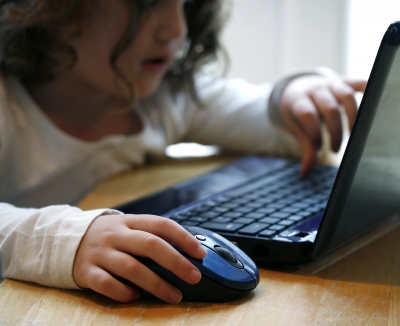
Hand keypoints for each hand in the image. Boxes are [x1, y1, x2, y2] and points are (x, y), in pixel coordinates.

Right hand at [73, 214, 206, 303]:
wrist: (65, 238)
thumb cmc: (109, 236)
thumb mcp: (128, 228)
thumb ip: (151, 236)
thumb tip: (185, 253)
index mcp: (129, 222)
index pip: (161, 225)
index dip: (183, 238)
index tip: (200, 253)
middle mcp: (116, 235)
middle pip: (150, 245)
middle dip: (175, 262)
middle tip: (194, 276)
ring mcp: (100, 253)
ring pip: (132, 267)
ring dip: (156, 284)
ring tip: (174, 295)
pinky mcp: (86, 271)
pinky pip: (107, 284)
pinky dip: (124, 292)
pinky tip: (136, 296)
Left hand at [280, 75, 365, 173]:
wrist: (296, 89)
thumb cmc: (298, 113)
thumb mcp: (297, 128)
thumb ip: (305, 147)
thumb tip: (305, 172)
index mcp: (299, 101)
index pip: (308, 115)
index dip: (315, 133)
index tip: (320, 149)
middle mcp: (315, 90)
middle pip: (329, 109)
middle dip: (335, 132)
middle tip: (336, 149)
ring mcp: (330, 84)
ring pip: (346, 96)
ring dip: (353, 117)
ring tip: (354, 134)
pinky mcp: (344, 81)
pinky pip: (358, 83)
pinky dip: (367, 91)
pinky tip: (372, 106)